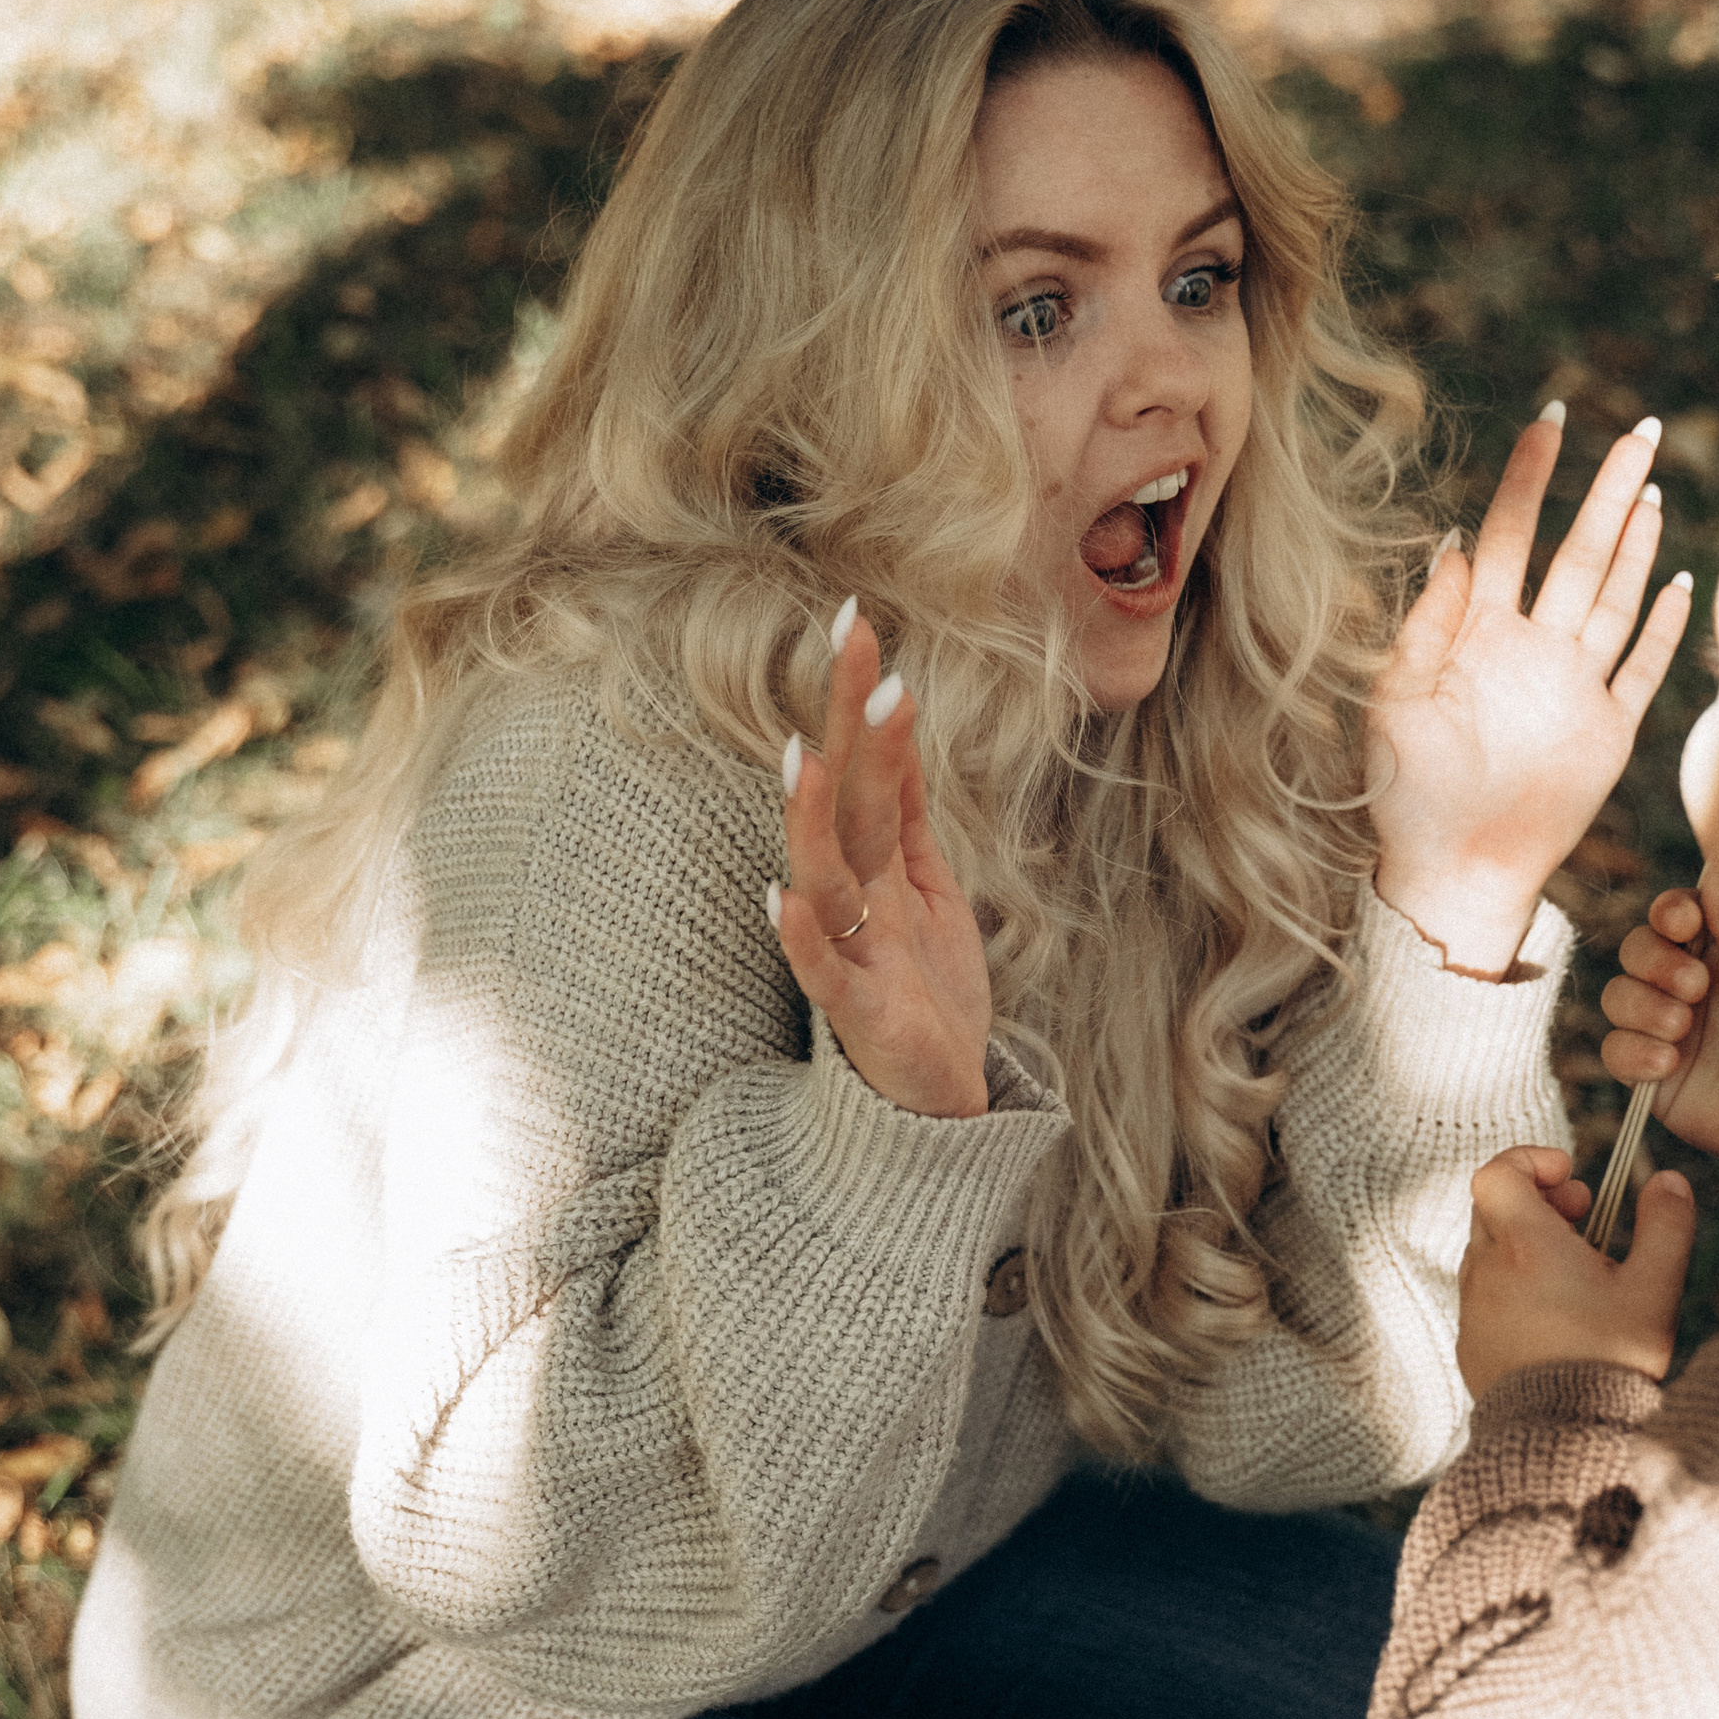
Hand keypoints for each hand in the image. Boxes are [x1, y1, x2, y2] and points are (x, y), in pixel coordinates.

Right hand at [771, 603, 992, 1119]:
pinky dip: (801, 936)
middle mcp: (855, 896)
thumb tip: (896, 722)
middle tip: (852, 646)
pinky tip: (782, 895)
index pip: (868, 765)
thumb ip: (906, 811)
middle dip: (847, 726)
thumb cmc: (926, 989)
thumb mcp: (927, 884)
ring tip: (807, 755)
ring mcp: (852, 950)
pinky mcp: (857, 1011)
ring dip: (814, 818)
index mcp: (876, 862)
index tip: (858, 617)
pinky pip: (821, 970)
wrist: (935, 1101)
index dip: (859, 697)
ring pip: (825, 875)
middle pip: (848, 800)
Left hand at [1368, 407, 1693, 977]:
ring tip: (1653, 491)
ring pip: (1614, 598)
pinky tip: (1679, 583)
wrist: (1447, 870)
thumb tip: (1456, 545)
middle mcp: (1532, 648)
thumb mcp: (1394, 701)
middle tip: (1639, 428)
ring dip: (1636, 546)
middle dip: (1610, 489)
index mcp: (1478, 633)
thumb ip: (1424, 626)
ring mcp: (1573, 687)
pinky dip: (1661, 629)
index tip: (1552, 418)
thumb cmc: (1405, 793)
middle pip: (1580, 550)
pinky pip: (1640, 668)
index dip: (1531, 476)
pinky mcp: (1606, 732)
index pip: (1513, 534)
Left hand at [1457, 1144, 1696, 1398]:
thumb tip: (1669, 1179)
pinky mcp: (1470, 1343)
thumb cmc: (1610, 1361)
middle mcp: (1487, 1271)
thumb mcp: (1654, 1289)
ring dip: (1527, 1247)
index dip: (1531, 1161)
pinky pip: (1485, 1295)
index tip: (1571, 1177)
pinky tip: (1557, 1318)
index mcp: (1526, 1246)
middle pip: (1495, 1206)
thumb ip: (1665, 1226)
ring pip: (1489, 1250)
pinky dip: (1514, 1286)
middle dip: (1539, 1201)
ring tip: (1577, 1277)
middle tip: (1584, 1224)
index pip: (1498, 1172)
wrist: (1564, 1439)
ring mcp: (1472, 1309)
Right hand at [1601, 889, 1718, 1240]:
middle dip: (1655, 961)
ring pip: (1617, 997)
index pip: (1671, 915)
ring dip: (1644, 1007)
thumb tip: (1715, 866)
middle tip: (1696, 986)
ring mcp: (1667, 1029)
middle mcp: (1688, 985)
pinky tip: (1669, 1062)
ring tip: (1683, 1027)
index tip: (1685, 921)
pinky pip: (1614, 1052)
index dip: (1668, 913)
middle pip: (1635, 950)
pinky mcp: (1652, 1076)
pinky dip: (1635, 1052)